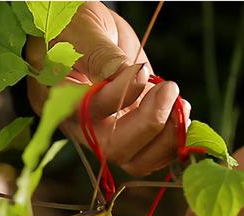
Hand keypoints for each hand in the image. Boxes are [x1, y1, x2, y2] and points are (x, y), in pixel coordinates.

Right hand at [25, 2, 190, 175]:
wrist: (85, 32)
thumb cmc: (75, 25)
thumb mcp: (83, 30)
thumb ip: (101, 55)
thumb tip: (128, 77)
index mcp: (62, 101)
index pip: (88, 115)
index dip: (119, 98)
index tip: (139, 70)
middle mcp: (85, 125)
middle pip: (115, 149)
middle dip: (150, 123)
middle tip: (169, 89)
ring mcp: (111, 131)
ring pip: (137, 160)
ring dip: (167, 137)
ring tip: (180, 103)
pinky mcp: (133, 130)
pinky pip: (154, 153)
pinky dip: (174, 139)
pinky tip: (181, 110)